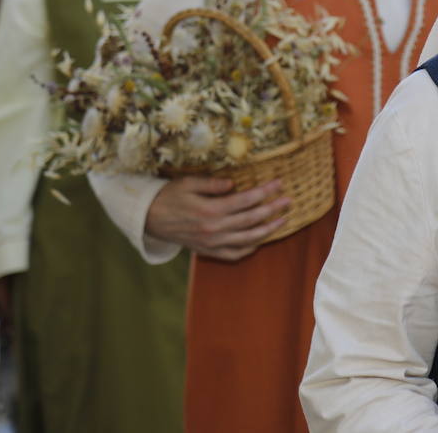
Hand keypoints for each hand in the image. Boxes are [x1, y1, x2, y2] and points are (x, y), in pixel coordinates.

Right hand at [145, 176, 289, 260]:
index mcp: (210, 210)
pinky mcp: (208, 250)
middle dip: (273, 210)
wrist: (148, 218)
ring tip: (283, 220)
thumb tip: (233, 184)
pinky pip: (233, 254)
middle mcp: (214, 229)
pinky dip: (249, 249)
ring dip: (268, 230)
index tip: (280, 183)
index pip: (246, 201)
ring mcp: (212, 242)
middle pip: (251, 220)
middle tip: (289, 201)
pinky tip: (260, 241)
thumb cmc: (169, 196)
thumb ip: (211, 184)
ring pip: (247, 239)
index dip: (265, 192)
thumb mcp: (188, 183)